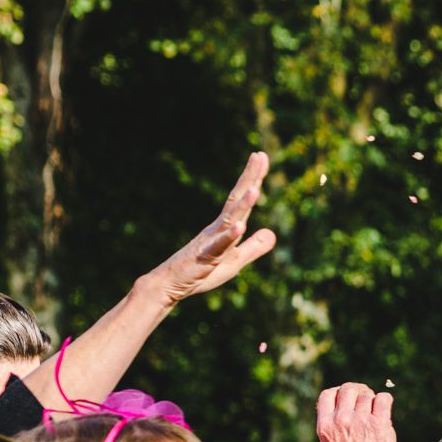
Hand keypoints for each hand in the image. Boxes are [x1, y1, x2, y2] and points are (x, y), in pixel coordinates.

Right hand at [138, 151, 278, 308]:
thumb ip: (254, 247)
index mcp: (225, 228)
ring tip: (256, 189)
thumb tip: (272, 232)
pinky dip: (229, 235)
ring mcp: (210, 241)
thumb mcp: (236, 261)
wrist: (169, 285)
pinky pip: (219, 245)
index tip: (261, 157)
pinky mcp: (205, 257)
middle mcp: (217, 229)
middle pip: (236, 200)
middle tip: (259, 156)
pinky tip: (240, 225)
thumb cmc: (201, 272)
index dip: (253, 180)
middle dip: (249, 179)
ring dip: (242, 205)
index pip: (242, 200)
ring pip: (229, 220)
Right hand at [314, 383, 397, 441]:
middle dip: (358, 392)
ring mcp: (360, 420)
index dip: (338, 392)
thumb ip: (332, 424)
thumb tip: (340, 404)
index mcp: (325, 424)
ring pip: (367, 394)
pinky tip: (384, 411)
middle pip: (348, 389)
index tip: (347, 399)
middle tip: (365, 402)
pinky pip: (383, 399)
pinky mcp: (379, 424)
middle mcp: (341, 419)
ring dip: (372, 401)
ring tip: (375, 414)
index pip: (328, 394)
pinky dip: (385, 400)